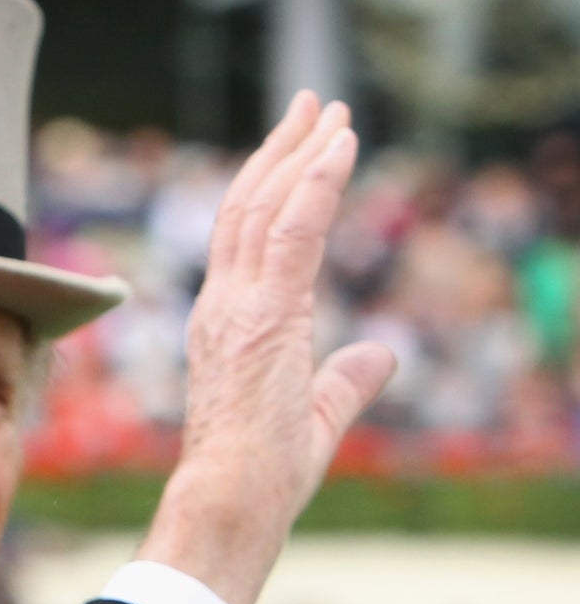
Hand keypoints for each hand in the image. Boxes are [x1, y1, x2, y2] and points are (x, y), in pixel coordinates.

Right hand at [139, 92, 396, 603]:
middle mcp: (222, 305)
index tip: (302, 147)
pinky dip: (316, 182)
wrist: (231, 498)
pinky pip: (291, 231)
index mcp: (228, 325)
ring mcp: (237, 306)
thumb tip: (382, 354)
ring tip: (329, 110)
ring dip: (300, 152)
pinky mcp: (265, 312)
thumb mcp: (318, 416)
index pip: (246, 239)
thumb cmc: (262, 474)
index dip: (272, 187)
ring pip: (265, 207)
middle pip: (247, 206)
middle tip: (313, 106)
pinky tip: (339, 147)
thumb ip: (347, 378)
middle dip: (281, 150)